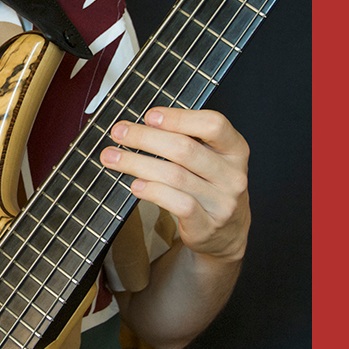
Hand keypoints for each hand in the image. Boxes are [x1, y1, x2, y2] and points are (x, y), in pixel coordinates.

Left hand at [101, 107, 250, 262]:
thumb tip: (143, 125)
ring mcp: (222, 202)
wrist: (227, 232)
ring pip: (175, 176)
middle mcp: (233, 175)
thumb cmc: (210, 186)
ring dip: (138, 163)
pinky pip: (177, 204)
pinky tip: (135, 185)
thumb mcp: (211, 159)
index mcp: (236, 150)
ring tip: (112, 157)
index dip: (179, 118)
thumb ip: (187, 140)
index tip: (149, 116)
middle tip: (119, 133)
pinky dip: (153, 191)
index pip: (214, 124)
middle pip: (185, 149)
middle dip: (146, 138)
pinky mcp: (206, 225)